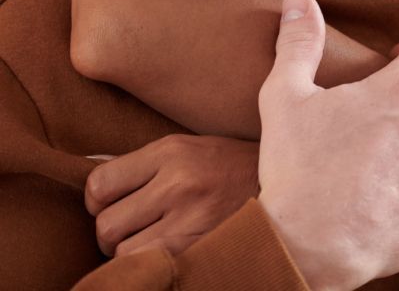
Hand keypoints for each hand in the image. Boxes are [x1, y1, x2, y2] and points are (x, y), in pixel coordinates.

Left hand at [84, 134, 259, 256]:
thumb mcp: (191, 148)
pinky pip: (149, 267)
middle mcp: (178, 181)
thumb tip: (94, 186)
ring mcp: (190, 217)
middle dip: (115, 232)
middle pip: (106, 224)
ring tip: (161, 238)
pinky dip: (153, 264)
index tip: (116, 204)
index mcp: (172, 150)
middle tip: (139, 227)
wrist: (286, 183)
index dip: (99, 201)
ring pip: (123, 253)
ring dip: (135, 252)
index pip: (99, 183)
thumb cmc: (231, 169)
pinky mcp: (200, 246)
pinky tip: (172, 250)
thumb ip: (147, 165)